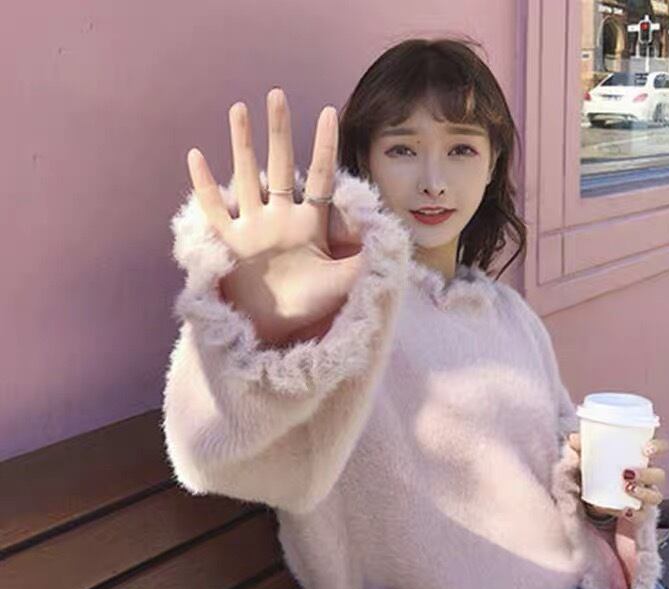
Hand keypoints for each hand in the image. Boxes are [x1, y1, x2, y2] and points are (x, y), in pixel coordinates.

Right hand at [186, 90, 362, 343]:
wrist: (277, 329)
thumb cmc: (312, 307)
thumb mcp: (343, 283)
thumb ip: (364, 261)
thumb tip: (387, 240)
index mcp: (309, 224)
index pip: (321, 177)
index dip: (325, 146)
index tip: (330, 111)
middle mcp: (280, 219)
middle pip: (281, 166)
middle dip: (279, 131)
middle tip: (276, 94)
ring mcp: (253, 228)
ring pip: (246, 177)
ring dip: (241, 145)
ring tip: (238, 109)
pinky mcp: (231, 243)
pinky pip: (215, 210)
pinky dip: (204, 187)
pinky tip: (195, 156)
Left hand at [567, 433, 668, 518]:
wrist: (588, 508)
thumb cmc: (592, 479)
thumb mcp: (584, 463)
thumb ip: (578, 450)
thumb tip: (573, 438)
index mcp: (636, 460)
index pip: (657, 449)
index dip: (658, 446)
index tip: (646, 449)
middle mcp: (644, 479)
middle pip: (659, 475)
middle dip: (647, 473)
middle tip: (627, 473)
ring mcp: (643, 498)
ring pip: (656, 496)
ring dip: (643, 492)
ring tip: (626, 489)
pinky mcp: (638, 516)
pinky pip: (642, 516)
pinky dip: (633, 512)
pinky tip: (624, 510)